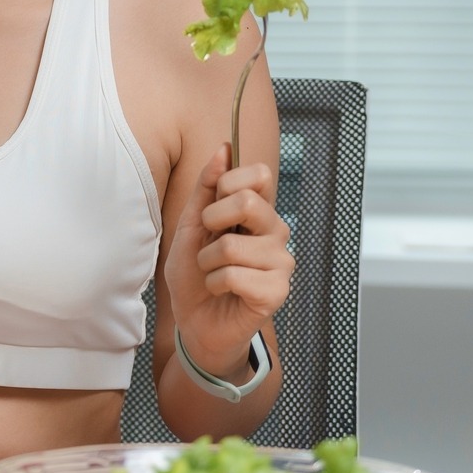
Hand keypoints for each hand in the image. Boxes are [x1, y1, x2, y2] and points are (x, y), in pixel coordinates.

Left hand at [162, 147, 293, 377]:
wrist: (195, 323)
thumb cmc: (195, 275)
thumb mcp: (191, 226)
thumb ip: (206, 189)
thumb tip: (224, 148)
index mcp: (259, 213)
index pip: (260, 174)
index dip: (228, 182)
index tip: (211, 207)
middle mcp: (276, 233)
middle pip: (248, 202)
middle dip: (212, 221)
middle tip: (208, 242)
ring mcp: (281, 263)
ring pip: (233, 245)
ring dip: (207, 261)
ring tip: (213, 272)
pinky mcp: (277, 292)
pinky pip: (235, 275)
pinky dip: (214, 283)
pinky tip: (221, 291)